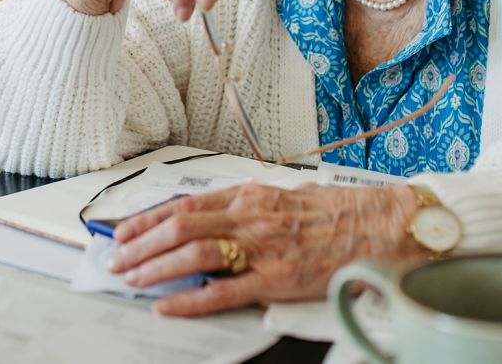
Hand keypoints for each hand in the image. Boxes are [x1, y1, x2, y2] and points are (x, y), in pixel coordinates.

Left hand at [107, 183, 427, 315]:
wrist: (384, 225)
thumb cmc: (340, 212)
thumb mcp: (288, 195)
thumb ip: (250, 206)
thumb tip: (214, 217)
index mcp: (252, 194)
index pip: (186, 203)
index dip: (149, 218)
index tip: (125, 230)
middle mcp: (252, 216)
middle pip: (180, 226)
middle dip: (142, 244)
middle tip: (117, 259)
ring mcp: (264, 248)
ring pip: (195, 253)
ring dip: (156, 268)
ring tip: (132, 279)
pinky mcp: (278, 280)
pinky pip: (225, 292)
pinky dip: (191, 300)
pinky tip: (168, 306)